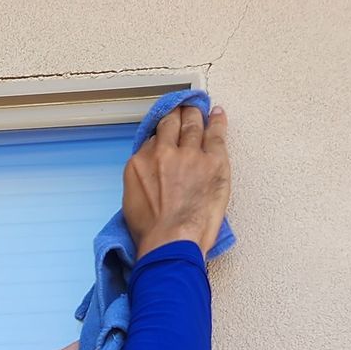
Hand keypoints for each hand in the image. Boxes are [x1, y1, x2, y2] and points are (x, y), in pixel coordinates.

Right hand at [124, 102, 230, 258]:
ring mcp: (189, 154)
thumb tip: (152, 176)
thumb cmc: (152, 233)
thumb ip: (142, 181)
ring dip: (195, 115)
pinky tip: (218, 114)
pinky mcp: (213, 161)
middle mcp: (163, 152)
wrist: (171, 241)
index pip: (152, 140)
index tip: (165, 134)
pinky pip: (216, 134)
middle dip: (177, 115)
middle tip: (182, 110)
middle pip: (171, 124)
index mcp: (140, 163)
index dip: (161, 136)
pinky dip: (217, 122)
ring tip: (198, 108)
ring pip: (193, 124)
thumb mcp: (132, 203)